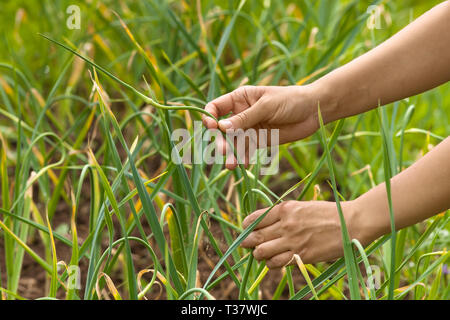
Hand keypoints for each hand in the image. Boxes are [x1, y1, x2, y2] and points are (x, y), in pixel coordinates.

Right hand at [202, 85, 321, 168]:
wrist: (313, 111)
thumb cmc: (290, 100)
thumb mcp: (266, 106)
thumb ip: (245, 118)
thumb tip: (221, 127)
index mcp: (239, 99)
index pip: (215, 108)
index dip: (209, 117)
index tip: (211, 127)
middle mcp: (241, 114)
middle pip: (222, 129)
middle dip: (220, 141)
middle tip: (223, 151)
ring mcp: (249, 129)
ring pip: (233, 143)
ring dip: (231, 153)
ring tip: (231, 164)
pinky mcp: (259, 141)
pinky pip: (246, 151)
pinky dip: (243, 158)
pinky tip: (244, 163)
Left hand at [240, 200, 364, 268]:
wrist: (352, 222)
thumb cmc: (327, 213)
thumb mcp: (301, 206)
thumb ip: (283, 215)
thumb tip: (263, 225)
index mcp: (284, 209)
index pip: (253, 220)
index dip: (246, 228)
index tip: (247, 231)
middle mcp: (285, 224)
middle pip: (253, 238)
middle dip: (247, 243)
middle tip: (249, 245)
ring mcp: (293, 241)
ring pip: (261, 253)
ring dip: (259, 255)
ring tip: (264, 254)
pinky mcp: (302, 255)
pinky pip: (276, 263)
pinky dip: (272, 264)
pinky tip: (276, 261)